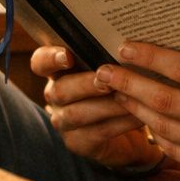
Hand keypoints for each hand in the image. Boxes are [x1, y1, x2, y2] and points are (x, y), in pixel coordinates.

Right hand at [31, 46, 162, 171]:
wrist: (132, 131)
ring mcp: (64, 122)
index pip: (40, 62)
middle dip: (85, 84)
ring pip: (77, 113)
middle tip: (107, 79)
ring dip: (105, 105)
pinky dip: (119, 123)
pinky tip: (138, 116)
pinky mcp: (79, 143)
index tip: (68, 56)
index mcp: (59, 72)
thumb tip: (128, 37)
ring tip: (129, 97)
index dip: (50, 58)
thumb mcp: (114, 69)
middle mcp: (56, 96)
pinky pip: (97, 133)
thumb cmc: (121, 88)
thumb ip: (111, 55)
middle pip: (60, 90)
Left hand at [96, 41, 179, 180]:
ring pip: (163, 126)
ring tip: (116, 93)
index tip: (125, 46)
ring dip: (135, 108)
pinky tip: (145, 119)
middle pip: (163, 99)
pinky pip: (175, 148)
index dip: (149, 57)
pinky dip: (156, 132)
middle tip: (103, 72)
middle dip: (127, 84)